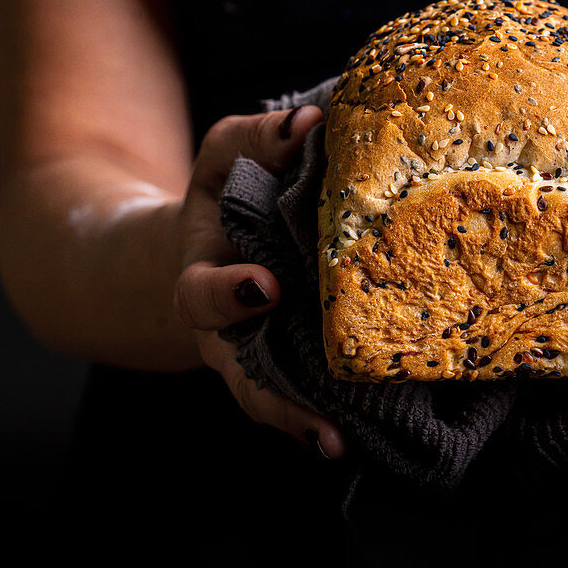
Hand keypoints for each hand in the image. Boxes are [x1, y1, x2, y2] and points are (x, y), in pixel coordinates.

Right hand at [173, 105, 345, 457]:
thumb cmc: (223, 196)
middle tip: (319, 422)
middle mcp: (234, 331)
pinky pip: (312, 395)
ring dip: (308, 423)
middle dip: (276, 400)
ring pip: (278, 401)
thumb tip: (312, 123)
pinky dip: (333, 414)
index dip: (229, 293)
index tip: (264, 287)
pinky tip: (363, 431)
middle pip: (244, 377)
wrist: (215, 242)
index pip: (204, 293)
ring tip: (342, 444)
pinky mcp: (299, 364)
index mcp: (205, 278)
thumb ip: (258, 139)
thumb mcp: (224, 156)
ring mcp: (266, 354)